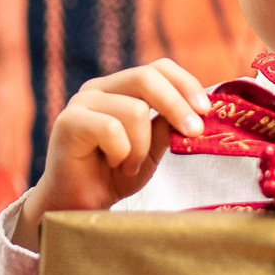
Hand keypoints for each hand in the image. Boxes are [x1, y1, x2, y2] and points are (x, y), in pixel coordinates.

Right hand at [15, 59, 210, 248]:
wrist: (80, 206)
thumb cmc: (114, 176)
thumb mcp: (152, 149)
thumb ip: (167, 126)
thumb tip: (198, 111)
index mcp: (120, 88)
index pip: (158, 68)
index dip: (185, 84)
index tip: (206, 110)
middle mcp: (99, 88)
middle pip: (147, 77)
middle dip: (177, 106)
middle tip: (194, 133)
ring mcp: (81, 103)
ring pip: (135, 110)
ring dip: (141, 146)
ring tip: (130, 165)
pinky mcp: (68, 122)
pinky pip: (112, 129)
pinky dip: (123, 153)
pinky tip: (115, 166)